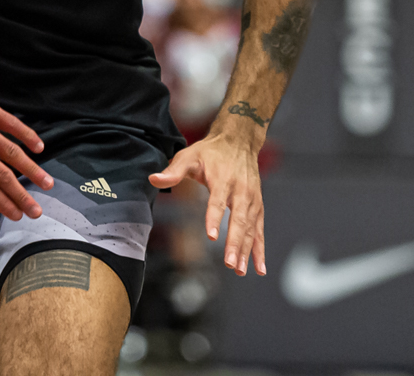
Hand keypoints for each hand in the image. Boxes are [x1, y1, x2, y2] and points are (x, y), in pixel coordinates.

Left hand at [0, 69, 51, 221]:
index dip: (2, 203)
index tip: (17, 215)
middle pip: (2, 174)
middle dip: (21, 195)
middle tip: (37, 211)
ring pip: (12, 151)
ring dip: (31, 169)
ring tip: (47, 183)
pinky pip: (11, 123)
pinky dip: (26, 135)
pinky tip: (39, 147)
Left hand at [149, 134, 264, 275]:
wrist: (238, 142)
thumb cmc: (210, 152)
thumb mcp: (188, 156)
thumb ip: (172, 171)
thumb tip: (153, 179)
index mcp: (223, 180)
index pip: (218, 202)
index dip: (214, 218)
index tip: (212, 236)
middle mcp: (241, 192)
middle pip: (239, 221)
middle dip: (234, 243)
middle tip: (229, 264)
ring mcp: (252, 201)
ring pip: (250, 229)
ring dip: (246, 250)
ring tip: (240, 270)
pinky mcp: (258, 206)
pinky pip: (260, 230)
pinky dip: (259, 249)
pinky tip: (259, 267)